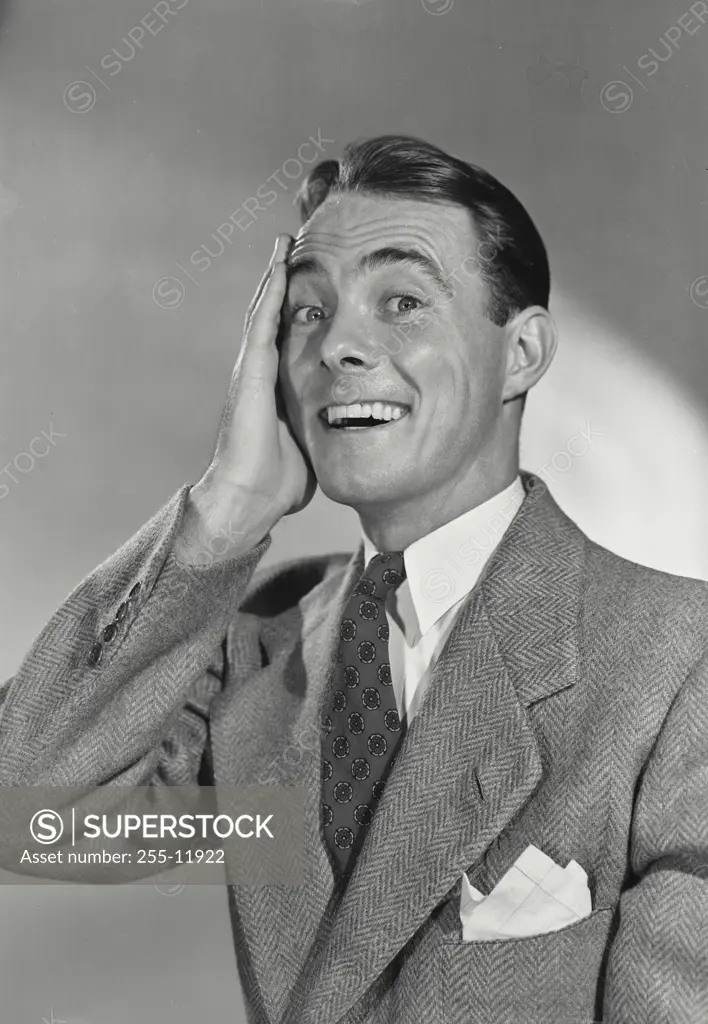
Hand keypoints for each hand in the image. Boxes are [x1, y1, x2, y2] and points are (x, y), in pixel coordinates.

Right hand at [175, 235, 316, 562]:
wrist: (249, 498)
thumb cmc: (279, 482)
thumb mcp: (312, 444)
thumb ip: (325, 429)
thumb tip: (352, 432)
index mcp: (274, 387)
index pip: (286, 337)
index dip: (297, 307)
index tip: (312, 280)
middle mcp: (258, 373)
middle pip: (271, 315)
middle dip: (282, 280)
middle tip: (292, 244)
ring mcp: (251, 370)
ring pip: (264, 311)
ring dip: (274, 275)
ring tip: (284, 242)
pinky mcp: (250, 373)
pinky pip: (262, 324)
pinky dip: (270, 294)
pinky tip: (279, 267)